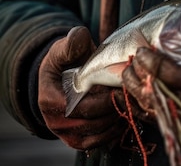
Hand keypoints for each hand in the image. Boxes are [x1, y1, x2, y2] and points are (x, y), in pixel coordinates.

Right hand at [38, 26, 126, 150]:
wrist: (60, 76)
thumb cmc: (64, 60)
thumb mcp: (65, 48)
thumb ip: (72, 42)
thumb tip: (79, 37)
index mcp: (49, 98)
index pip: (80, 106)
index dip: (102, 99)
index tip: (119, 87)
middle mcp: (55, 120)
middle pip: (90, 122)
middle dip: (113, 108)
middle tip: (130, 94)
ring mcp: (65, 133)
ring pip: (96, 134)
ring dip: (115, 120)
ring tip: (129, 103)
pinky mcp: (76, 139)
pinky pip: (96, 143)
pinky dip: (112, 133)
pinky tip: (124, 117)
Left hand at [122, 32, 180, 130]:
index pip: (173, 79)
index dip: (154, 64)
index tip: (143, 50)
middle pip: (154, 95)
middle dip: (138, 75)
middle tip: (134, 57)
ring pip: (147, 107)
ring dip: (132, 87)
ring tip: (128, 69)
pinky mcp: (173, 122)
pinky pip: (146, 116)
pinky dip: (131, 102)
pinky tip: (123, 89)